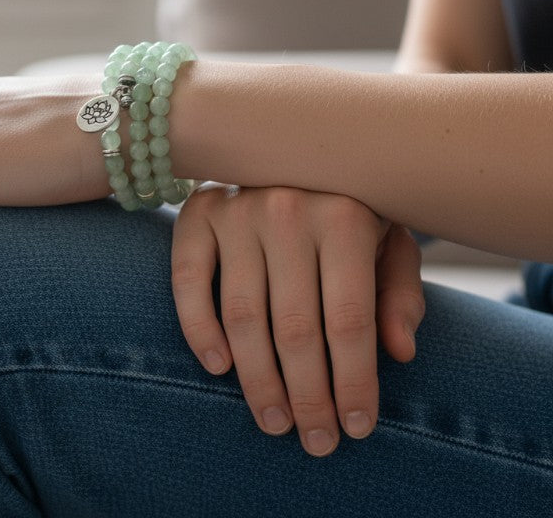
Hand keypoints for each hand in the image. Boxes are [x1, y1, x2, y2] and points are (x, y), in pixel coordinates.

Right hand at [171, 184, 423, 456]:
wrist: (288, 148)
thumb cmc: (346, 205)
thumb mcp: (388, 240)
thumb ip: (399, 292)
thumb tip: (399, 352)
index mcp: (345, 216)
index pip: (350, 320)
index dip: (355, 383)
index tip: (357, 427)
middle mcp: (288, 209)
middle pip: (296, 328)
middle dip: (308, 396)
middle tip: (316, 440)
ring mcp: (237, 210)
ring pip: (243, 315)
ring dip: (258, 380)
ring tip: (275, 422)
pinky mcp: (197, 212)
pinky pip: (188, 282)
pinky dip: (199, 330)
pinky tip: (220, 368)